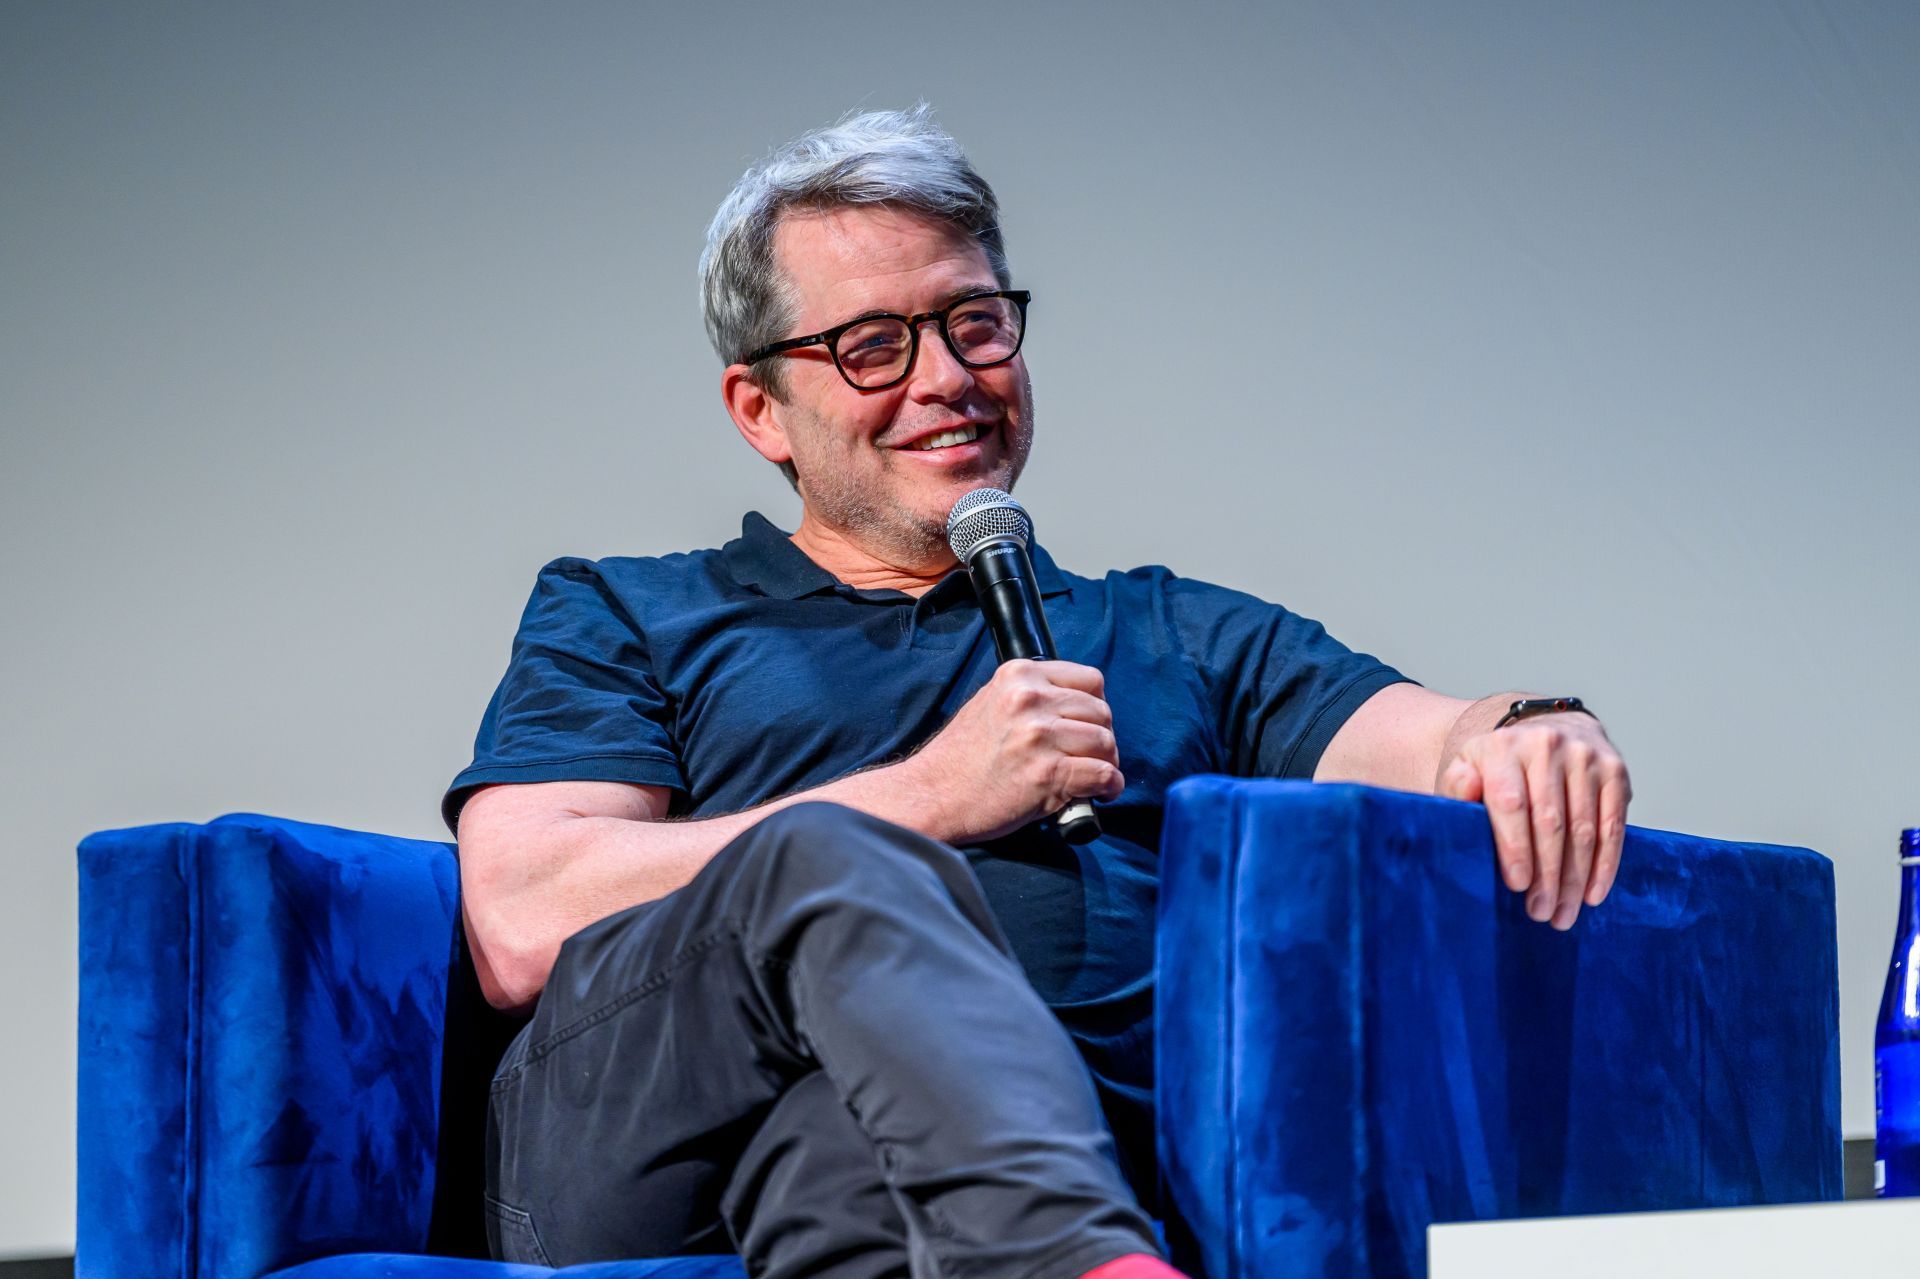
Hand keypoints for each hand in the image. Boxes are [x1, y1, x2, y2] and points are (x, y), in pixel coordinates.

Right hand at [904, 659, 1123, 843]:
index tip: (1087, 725)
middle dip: (1103, 737)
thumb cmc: (962, 757)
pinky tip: (1100, 794)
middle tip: (1092, 757)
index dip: (1095, 706)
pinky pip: (1103, 775)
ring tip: (1095, 777)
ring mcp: (1040, 736)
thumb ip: (1031, 697)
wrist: (934, 794)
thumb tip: (1077, 709)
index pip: (1089, 679)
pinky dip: (1110, 787)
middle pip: (1101, 712)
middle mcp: (1031, 699)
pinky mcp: (1048, 773)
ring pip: (1105, 742)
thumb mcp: (991, 702)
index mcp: (1019, 676)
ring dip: (1107, 763)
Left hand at [1437, 713, 1631, 929]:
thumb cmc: (1501, 765)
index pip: (1511, 803)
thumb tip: (1467, 790)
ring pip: (1584, 829)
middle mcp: (1547, 746)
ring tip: (1563, 913)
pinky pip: (1613, 825)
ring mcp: (1585, 757)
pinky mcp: (1615, 771)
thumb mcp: (1468, 768)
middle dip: (1547, 874)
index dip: (1515, 847)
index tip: (1517, 886)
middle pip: (1550, 822)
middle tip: (1540, 912)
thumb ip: (1458, 785)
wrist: (1551, 729)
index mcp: (1503, 748)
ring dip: (1575, 878)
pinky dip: (1605, 864)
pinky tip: (1594, 893)